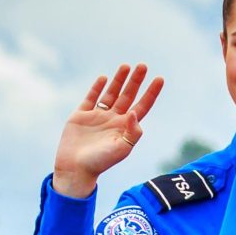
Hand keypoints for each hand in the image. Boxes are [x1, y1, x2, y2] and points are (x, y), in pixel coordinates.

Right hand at [52, 64, 165, 198]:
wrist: (75, 169)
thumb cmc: (101, 162)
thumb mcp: (122, 149)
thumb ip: (132, 132)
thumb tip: (135, 112)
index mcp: (125, 127)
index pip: (142, 106)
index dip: (151, 93)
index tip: (160, 79)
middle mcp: (113, 119)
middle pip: (128, 96)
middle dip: (135, 81)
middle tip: (143, 66)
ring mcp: (97, 116)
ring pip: (111, 94)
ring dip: (118, 80)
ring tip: (125, 66)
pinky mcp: (81, 116)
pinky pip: (91, 98)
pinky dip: (97, 88)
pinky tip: (104, 78)